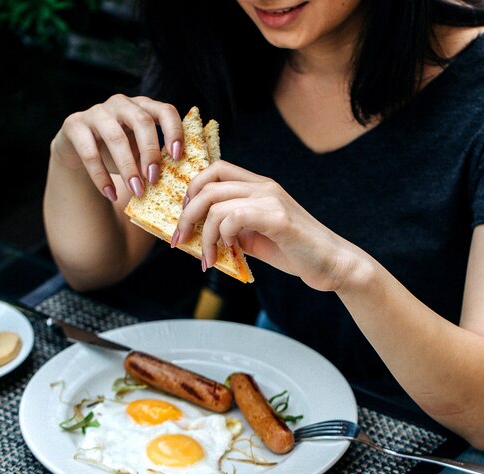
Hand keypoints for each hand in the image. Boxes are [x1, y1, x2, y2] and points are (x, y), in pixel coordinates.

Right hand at [50, 95, 183, 201]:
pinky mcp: (74, 125)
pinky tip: (111, 195)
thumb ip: (157, 160)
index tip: (178, 156)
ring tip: (137, 192)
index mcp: (143, 107)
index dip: (173, 131)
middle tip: (155, 180)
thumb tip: (181, 182)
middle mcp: (121, 104)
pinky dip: (101, 177)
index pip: (164, 110)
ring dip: (128, 168)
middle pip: (141, 121)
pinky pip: (90, 153)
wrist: (78, 151)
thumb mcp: (140, 153)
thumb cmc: (119, 153)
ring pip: (115, 137)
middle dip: (150, 152)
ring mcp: (96, 112)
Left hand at [175, 160, 368, 292]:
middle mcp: (264, 187)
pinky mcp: (278, 218)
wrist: (332, 264)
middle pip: (208, 184)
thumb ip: (232, 231)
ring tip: (207, 257)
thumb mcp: (256, 238)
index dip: (192, 190)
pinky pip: (234, 217)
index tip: (183, 217)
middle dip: (186, 214)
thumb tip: (200, 238)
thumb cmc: (296, 252)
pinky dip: (221, 236)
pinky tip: (227, 251)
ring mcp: (272, 199)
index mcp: (259, 187)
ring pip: (216, 204)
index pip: (215, 170)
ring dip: (203, 233)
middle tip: (180, 240)